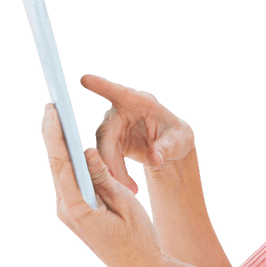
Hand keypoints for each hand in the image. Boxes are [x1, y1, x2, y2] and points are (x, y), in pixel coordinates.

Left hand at [42, 104, 165, 266]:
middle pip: (57, 166)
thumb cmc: (138, 239)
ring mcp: (69, 213)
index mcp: (77, 207)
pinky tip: (74, 149)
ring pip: (63, 174)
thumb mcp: (125, 204)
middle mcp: (66, 210)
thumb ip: (103, 178)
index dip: (55, 135)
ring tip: (61, 121)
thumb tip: (85, 152)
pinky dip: (71, 163)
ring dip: (61, 148)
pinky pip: (71, 183)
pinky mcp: (77, 213)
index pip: (62, 164)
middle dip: (53, 136)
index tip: (53, 111)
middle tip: (52, 108)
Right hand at [81, 74, 195, 191]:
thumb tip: (154, 159)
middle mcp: (122, 112)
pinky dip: (114, 172)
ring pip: (102, 148)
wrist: (171, 148)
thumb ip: (166, 147)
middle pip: (105, 130)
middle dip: (107, 154)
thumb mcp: (179, 140)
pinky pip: (105, 158)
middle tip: (115, 176)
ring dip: (111, 168)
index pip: (119, 92)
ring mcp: (114, 127)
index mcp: (141, 102)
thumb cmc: (176, 136)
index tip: (85, 79)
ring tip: (128, 187)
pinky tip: (125, 185)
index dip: (102, 86)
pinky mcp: (110, 143)